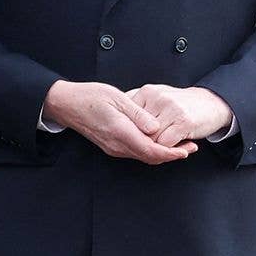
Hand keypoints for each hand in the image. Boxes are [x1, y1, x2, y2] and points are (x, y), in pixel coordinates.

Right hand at [42, 80, 192, 163]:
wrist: (65, 104)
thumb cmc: (89, 97)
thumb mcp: (118, 98)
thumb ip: (139, 115)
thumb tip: (157, 127)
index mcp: (120, 132)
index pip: (151, 150)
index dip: (172, 153)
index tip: (187, 149)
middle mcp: (116, 145)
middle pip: (149, 157)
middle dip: (171, 155)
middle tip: (190, 147)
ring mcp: (113, 147)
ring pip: (143, 156)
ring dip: (162, 153)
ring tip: (179, 144)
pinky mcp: (111, 146)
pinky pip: (135, 152)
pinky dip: (150, 150)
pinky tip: (158, 141)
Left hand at [125, 84, 232, 147]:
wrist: (212, 103)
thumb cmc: (180, 105)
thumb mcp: (156, 99)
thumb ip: (137, 107)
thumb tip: (116, 120)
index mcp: (146, 92)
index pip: (126, 118)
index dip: (128, 132)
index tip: (132, 139)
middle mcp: (157, 98)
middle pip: (136, 129)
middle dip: (141, 141)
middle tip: (150, 146)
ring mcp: (170, 108)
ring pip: (149, 138)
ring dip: (155, 146)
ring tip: (166, 144)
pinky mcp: (183, 121)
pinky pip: (164, 144)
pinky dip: (168, 149)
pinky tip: (178, 144)